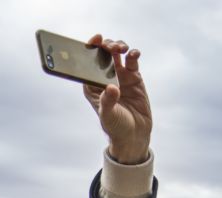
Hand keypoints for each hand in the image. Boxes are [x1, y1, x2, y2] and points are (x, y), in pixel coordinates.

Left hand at [83, 35, 152, 164]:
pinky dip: (133, 54)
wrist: (134, 134)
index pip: (87, 63)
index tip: (95, 40)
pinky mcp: (134, 77)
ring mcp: (119, 76)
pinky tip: (134, 54)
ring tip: (121, 49)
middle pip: (102, 54)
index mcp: (92, 86)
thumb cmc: (116, 127)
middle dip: (106, 46)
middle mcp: (104, 78)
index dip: (90, 49)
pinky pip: (132, 61)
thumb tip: (111, 87)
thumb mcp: (108, 116)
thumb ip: (108, 102)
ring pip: (117, 54)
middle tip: (111, 47)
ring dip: (118, 46)